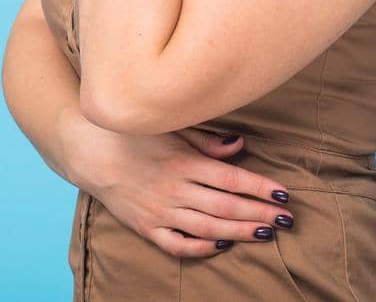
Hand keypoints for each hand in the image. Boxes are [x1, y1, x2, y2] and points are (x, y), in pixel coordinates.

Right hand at [62, 117, 294, 258]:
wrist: (89, 152)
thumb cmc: (133, 136)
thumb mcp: (170, 128)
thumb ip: (206, 141)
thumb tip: (240, 145)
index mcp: (182, 161)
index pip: (231, 179)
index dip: (260, 188)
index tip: (284, 194)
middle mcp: (174, 188)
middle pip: (226, 206)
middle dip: (260, 214)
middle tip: (287, 219)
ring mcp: (160, 211)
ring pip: (208, 227)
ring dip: (239, 232)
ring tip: (265, 233)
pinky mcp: (146, 226)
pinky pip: (177, 244)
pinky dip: (200, 247)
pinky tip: (220, 244)